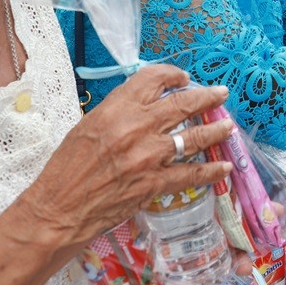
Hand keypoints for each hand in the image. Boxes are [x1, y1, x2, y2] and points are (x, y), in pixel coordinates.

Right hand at [17, 65, 234, 248]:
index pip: (153, 79)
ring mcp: (148, 156)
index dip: (173, 75)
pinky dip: (211, 170)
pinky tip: (223, 167)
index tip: (183, 78)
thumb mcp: (88, 126)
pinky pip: (191, 174)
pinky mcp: (154, 183)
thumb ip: (119, 112)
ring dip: (216, 130)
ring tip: (228, 126)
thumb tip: (146, 105)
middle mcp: (136, 127)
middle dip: (207, 97)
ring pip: (194, 136)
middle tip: (221, 94)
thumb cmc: (66, 169)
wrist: (57, 209)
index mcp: (116, 108)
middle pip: (183, 103)